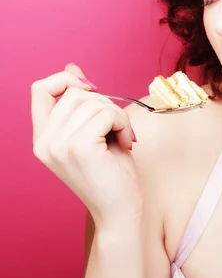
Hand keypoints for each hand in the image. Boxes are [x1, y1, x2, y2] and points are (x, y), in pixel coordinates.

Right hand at [31, 63, 141, 229]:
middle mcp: (44, 142)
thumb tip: (72, 67)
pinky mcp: (79, 147)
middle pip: (75, 92)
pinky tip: (126, 142)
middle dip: (105, 103)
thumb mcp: (95, 130)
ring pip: (94, 101)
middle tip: (117, 128)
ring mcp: (58, 145)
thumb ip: (81, 103)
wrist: (120, 211)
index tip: (93, 90)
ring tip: (122, 137)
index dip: (67, 79)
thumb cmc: (112, 172)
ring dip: (118, 115)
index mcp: (43, 138)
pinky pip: (107, 113)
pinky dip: (123, 122)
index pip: (39, 89)